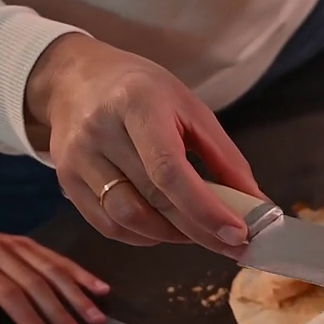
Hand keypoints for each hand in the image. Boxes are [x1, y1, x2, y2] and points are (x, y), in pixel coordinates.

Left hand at [0, 223, 109, 323]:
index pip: (8, 293)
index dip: (31, 318)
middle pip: (35, 282)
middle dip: (61, 311)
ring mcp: (10, 242)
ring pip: (50, 267)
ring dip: (76, 293)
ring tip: (97, 317)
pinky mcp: (20, 241)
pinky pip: (52, 255)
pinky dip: (77, 271)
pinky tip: (99, 287)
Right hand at [25, 33, 261, 250]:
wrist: (75, 78)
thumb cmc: (143, 92)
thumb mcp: (191, 109)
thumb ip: (225, 159)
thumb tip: (257, 206)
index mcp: (137, 104)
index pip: (169, 170)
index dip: (206, 210)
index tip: (238, 234)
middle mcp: (99, 131)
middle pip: (153, 200)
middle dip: (200, 231)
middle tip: (234, 245)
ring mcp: (76, 158)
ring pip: (128, 220)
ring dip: (172, 237)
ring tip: (198, 232)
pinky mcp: (65, 180)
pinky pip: (109, 226)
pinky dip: (144, 236)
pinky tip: (165, 228)